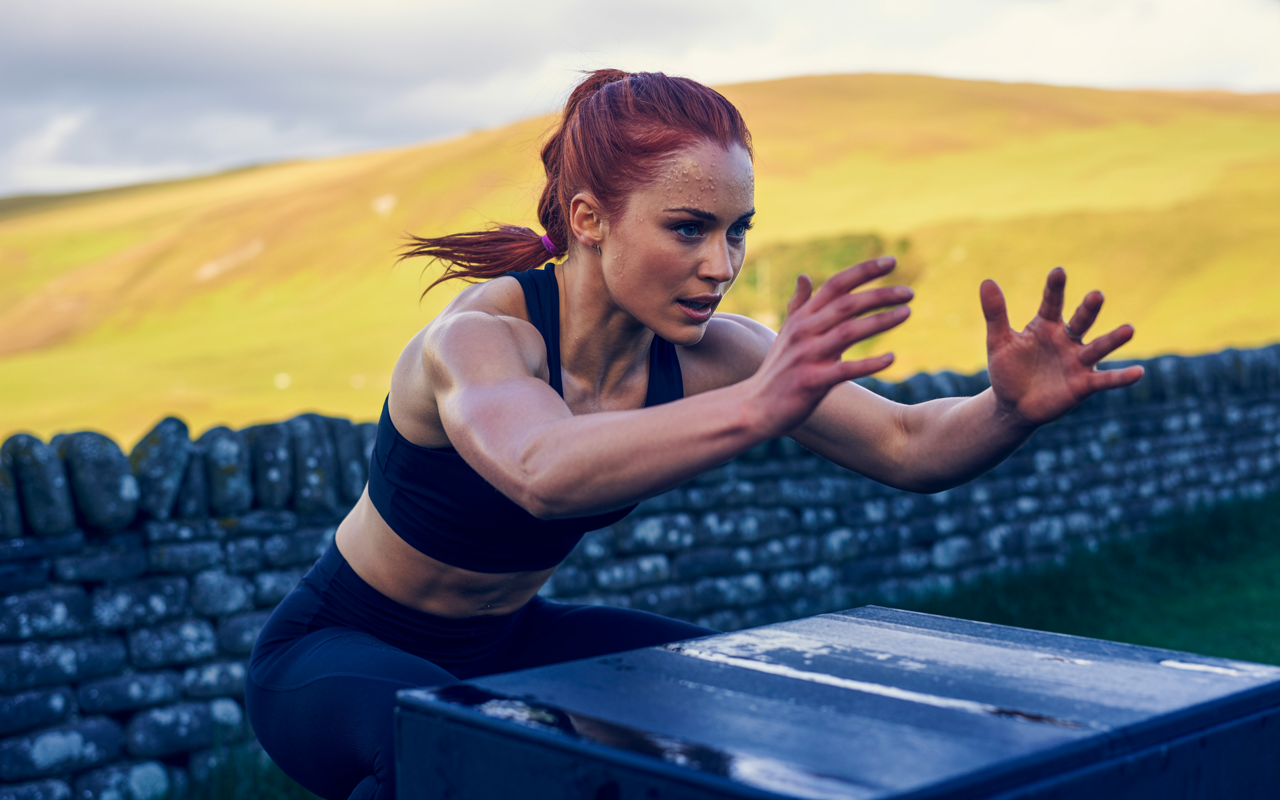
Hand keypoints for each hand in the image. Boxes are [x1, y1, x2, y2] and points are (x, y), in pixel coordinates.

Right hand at [747, 256, 911, 436]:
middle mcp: (804, 332)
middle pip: (846, 304)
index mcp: (802, 317)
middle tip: (909, 292)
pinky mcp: (812, 382)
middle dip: (880, 295)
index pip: (836, 285)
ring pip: (848, 332)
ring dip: (880, 321)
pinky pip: (845, 369)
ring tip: (907, 313)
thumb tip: (804, 276)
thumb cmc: (776, 370)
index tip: (891, 262)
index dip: (864, 271)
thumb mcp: (785, 333)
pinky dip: (869, 363)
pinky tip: (891, 358)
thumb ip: (799, 305)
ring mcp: (807, 356)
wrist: (756, 406)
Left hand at [982, 267, 1143, 427]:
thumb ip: (995, 313)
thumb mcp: (998, 342)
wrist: (1012, 406)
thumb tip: (987, 280)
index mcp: (1046, 325)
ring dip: (1113, 339)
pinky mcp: (1084, 384)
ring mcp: (1078, 361)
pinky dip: (1121, 377)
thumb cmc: (1007, 370)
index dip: (1055, 288)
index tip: (1058, 272)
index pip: (1051, 303)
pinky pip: (1105, 380)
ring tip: (1130, 329)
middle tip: (1096, 295)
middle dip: (1089, 309)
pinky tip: (1139, 372)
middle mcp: (1067, 339)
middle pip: (1081, 321)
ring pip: (1098, 347)